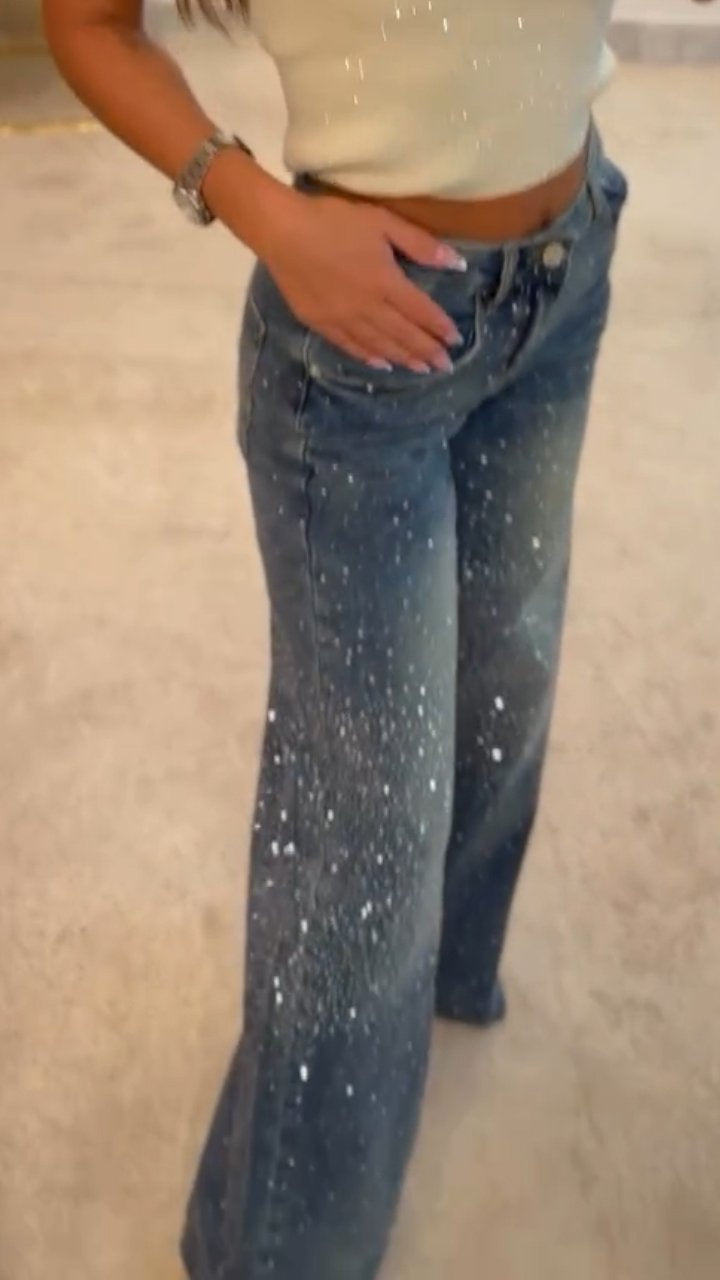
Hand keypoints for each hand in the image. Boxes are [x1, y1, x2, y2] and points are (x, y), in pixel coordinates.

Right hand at [260, 190, 468, 372]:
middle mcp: (368, 307)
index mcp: (386, 282)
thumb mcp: (382, 222)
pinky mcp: (321, 323)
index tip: (455, 341)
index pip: (421, 311)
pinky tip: (382, 364)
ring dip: (403, 358)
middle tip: (444, 366)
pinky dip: (369, 357)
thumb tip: (457, 263)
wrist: (282, 231)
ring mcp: (343, 319)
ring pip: (380, 345)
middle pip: (404, 334)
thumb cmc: (334, 220)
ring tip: (420, 370)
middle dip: (426, 351)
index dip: (439, 327)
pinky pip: (350, 346)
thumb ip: (420, 244)